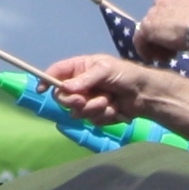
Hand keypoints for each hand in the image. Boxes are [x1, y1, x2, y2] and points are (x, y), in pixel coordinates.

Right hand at [39, 55, 153, 123]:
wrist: (146, 94)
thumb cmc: (126, 75)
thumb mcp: (105, 70)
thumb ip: (85, 79)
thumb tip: (65, 88)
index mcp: (79, 69)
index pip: (55, 74)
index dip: (46, 80)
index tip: (42, 89)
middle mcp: (80, 85)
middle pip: (62, 97)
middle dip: (73, 100)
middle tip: (85, 99)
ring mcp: (87, 101)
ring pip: (77, 112)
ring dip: (94, 107)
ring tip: (110, 100)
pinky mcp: (96, 114)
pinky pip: (92, 120)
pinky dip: (104, 115)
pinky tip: (115, 108)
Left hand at [135, 0, 188, 59]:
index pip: (168, 10)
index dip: (170, 26)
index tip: (177, 39)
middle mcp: (163, 0)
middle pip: (156, 19)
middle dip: (161, 35)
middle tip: (170, 50)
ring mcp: (153, 12)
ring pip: (148, 30)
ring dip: (155, 45)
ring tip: (164, 58)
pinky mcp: (147, 26)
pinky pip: (140, 40)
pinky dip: (144, 50)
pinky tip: (151, 59)